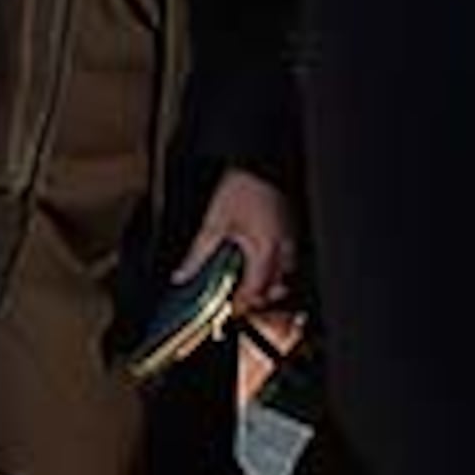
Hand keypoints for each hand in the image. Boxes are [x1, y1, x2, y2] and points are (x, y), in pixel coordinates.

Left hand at [179, 168, 297, 312]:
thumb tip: (182, 274)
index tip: (229, 310)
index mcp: (263, 250)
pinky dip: (275, 264)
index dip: (241, 304)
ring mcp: (290, 238)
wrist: (257, 163)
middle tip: (237, 299)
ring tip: (248, 280)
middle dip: (256, 296)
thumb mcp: (213, 224)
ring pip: (284, 273)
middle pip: (273, 287)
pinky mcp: (291, 228)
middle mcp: (282, 248)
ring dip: (268, 281)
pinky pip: (288, 256)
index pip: (254, 290)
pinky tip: (259, 259)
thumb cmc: (240, 189)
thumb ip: (198, 254)